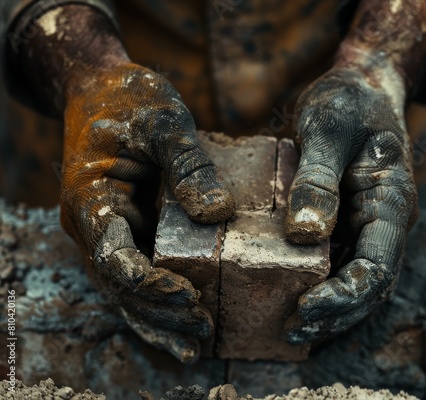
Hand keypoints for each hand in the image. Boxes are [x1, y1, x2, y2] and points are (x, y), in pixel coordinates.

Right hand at [60, 63, 234, 361]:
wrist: (100, 90)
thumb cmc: (128, 100)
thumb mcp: (162, 120)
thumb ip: (187, 163)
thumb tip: (217, 211)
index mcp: (92, 201)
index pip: (115, 258)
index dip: (149, 284)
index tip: (189, 296)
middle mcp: (95, 226)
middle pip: (121, 286)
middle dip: (160, 312)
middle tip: (202, 330)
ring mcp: (109, 231)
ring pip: (127, 290)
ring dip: (158, 318)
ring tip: (195, 344)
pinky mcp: (127, 228)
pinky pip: (138, 272)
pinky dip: (157, 300)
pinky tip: (181, 319)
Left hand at [284, 56, 417, 342]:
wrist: (360, 88)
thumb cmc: (347, 102)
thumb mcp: (328, 129)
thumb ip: (318, 178)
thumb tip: (305, 234)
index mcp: (392, 203)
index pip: (377, 267)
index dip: (344, 296)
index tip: (303, 309)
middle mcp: (385, 222)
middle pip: (371, 286)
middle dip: (335, 314)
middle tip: (291, 330)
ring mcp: (368, 225)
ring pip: (357, 281)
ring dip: (330, 309)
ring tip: (290, 327)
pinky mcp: (349, 221)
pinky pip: (340, 263)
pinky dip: (322, 286)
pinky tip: (292, 296)